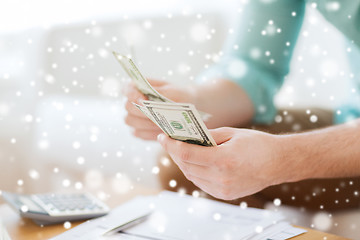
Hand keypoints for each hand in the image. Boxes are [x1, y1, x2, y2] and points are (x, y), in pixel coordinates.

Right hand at [124, 79, 195, 139]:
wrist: (189, 108)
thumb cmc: (180, 96)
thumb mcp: (174, 92)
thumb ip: (159, 94)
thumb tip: (143, 101)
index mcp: (140, 87)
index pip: (127, 88)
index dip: (132, 94)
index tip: (143, 100)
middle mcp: (134, 102)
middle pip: (128, 107)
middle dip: (141, 112)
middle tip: (157, 115)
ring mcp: (134, 117)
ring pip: (131, 121)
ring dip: (146, 123)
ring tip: (162, 124)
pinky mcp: (139, 130)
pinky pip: (139, 134)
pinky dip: (150, 133)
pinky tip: (162, 132)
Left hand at [157, 127, 292, 199]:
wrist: (278, 163)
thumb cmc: (257, 144)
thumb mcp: (231, 133)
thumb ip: (208, 136)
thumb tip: (188, 136)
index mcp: (224, 160)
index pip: (187, 154)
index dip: (171, 145)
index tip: (162, 137)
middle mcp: (222, 178)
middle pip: (186, 166)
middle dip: (175, 153)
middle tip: (169, 142)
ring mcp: (223, 189)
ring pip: (192, 176)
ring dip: (183, 163)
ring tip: (180, 151)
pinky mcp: (225, 195)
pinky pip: (201, 183)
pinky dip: (194, 172)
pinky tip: (194, 162)